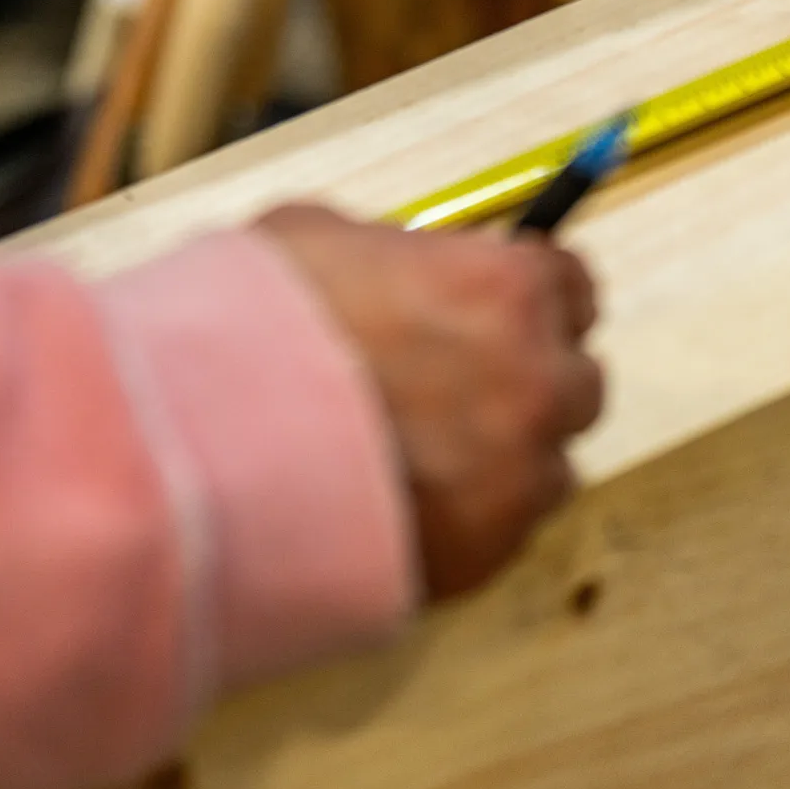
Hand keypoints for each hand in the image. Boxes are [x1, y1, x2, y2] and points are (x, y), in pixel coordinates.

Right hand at [257, 203, 602, 599]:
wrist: (213, 445)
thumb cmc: (257, 322)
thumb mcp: (317, 236)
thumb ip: (391, 251)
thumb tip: (405, 267)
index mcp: (501, 288)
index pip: (574, 283)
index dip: (536, 293)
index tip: (511, 306)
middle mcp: (532, 379)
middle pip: (577, 379)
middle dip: (528, 376)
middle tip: (460, 383)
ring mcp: (517, 473)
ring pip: (549, 462)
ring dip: (504, 453)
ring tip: (425, 455)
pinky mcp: (487, 551)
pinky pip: (507, 528)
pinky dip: (470, 514)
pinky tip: (403, 498)